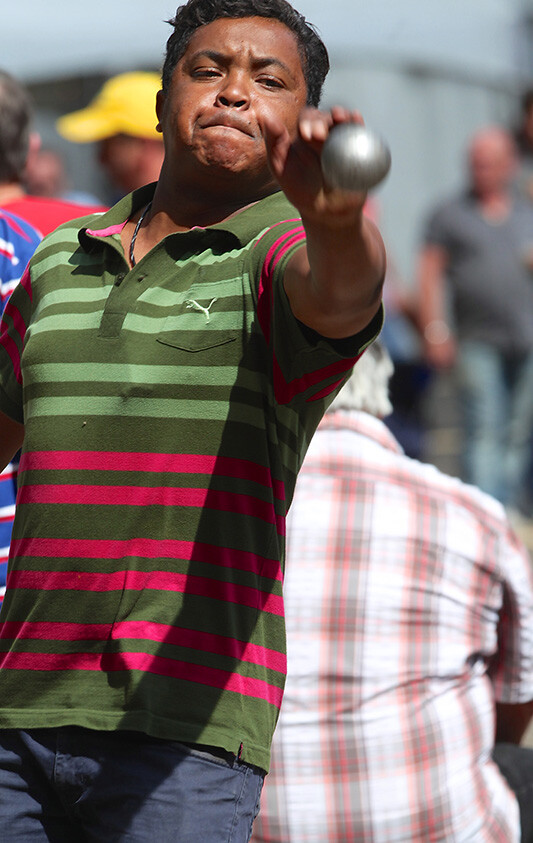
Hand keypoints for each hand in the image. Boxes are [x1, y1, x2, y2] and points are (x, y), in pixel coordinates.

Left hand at [261, 106, 367, 224]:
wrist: (327, 213)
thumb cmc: (301, 191)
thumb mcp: (281, 168)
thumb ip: (274, 143)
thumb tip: (267, 116)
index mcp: (305, 135)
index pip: (307, 119)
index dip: (308, 122)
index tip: (306, 135)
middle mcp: (324, 135)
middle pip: (325, 118)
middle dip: (322, 122)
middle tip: (319, 136)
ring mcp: (341, 142)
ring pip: (342, 121)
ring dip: (342, 114)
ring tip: (341, 117)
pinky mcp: (356, 150)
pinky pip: (358, 133)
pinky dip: (357, 124)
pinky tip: (356, 118)